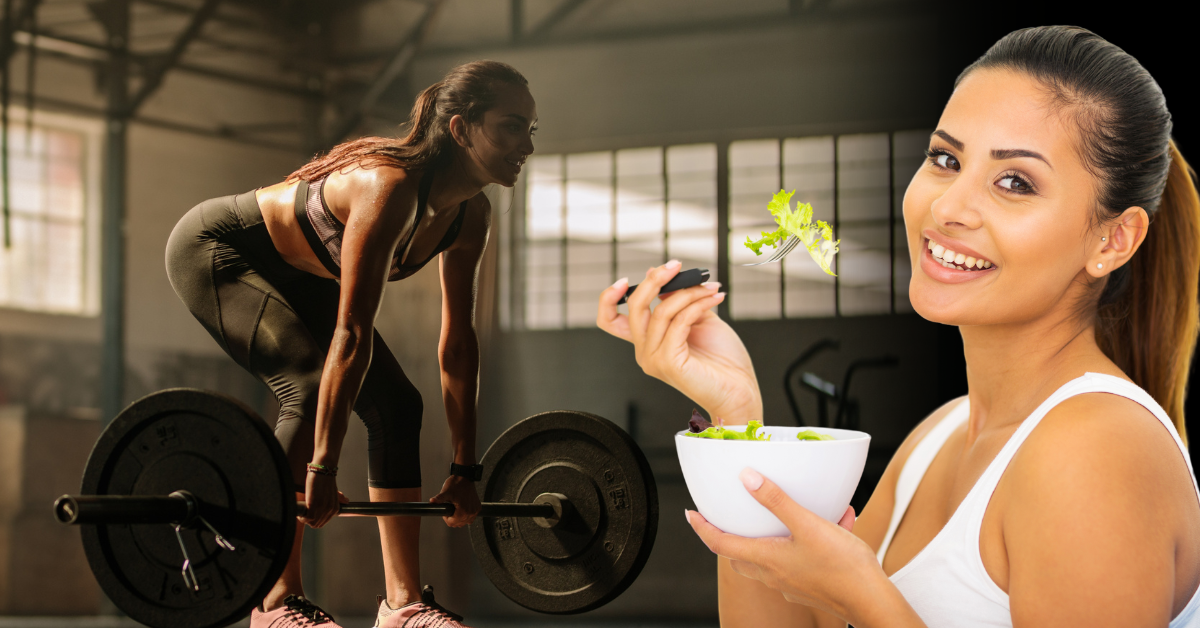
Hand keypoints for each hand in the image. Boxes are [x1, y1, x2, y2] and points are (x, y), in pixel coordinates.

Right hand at [302, 472, 349, 528]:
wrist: (323, 469)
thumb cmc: (325, 479)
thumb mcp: (334, 491)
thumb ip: (339, 498)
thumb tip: (346, 501)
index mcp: (335, 508)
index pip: (322, 523)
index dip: (314, 520)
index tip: (308, 515)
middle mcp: (330, 510)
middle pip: (316, 524)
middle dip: (308, 521)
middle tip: (304, 513)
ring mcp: (322, 508)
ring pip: (311, 523)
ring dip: (304, 519)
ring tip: (302, 512)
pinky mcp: (314, 504)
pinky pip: (307, 518)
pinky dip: (302, 517)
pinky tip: (300, 512)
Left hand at [431, 475, 480, 527]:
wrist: (465, 477)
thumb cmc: (456, 484)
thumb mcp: (446, 492)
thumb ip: (439, 499)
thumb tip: (432, 501)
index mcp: (463, 511)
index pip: (452, 524)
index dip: (446, 518)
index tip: (446, 510)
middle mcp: (471, 512)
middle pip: (458, 524)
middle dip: (453, 518)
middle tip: (451, 507)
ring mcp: (475, 511)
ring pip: (465, 522)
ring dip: (459, 518)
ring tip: (456, 507)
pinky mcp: (478, 508)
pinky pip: (471, 518)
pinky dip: (466, 516)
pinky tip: (462, 508)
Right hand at [596, 260, 762, 423]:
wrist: (740, 389)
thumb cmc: (722, 359)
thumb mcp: (698, 318)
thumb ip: (679, 300)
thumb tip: (660, 276)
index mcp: (647, 342)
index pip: (610, 320)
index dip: (609, 297)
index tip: (627, 279)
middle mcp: (644, 351)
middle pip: (634, 306)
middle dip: (655, 280)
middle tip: (676, 265)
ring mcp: (653, 358)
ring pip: (662, 310)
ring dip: (690, 292)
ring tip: (711, 288)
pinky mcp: (667, 362)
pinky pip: (679, 322)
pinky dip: (698, 305)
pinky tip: (716, 298)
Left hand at [686, 468, 882, 623]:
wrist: (872, 601)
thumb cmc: (841, 567)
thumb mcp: (807, 524)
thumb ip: (777, 501)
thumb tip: (747, 479)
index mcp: (766, 560)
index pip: (720, 544)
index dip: (702, 528)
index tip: (690, 514)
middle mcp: (773, 575)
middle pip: (740, 555)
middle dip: (731, 536)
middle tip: (728, 517)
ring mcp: (791, 583)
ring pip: (770, 556)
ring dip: (776, 533)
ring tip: (798, 508)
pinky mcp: (810, 586)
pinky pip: (800, 558)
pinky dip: (807, 539)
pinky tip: (836, 521)